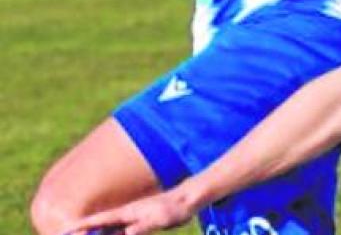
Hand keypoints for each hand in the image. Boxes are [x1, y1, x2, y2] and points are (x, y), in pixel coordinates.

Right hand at [68, 189, 195, 234]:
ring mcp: (130, 219)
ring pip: (105, 230)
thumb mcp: (160, 219)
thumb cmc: (175, 209)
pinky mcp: (137, 224)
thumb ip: (143, 226)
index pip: (97, 220)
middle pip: (97, 226)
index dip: (80, 226)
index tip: (62, 230)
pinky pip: (117, 232)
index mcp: (126, 213)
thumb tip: (127, 234)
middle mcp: (124, 216)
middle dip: (81, 232)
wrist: (188, 200)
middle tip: (63, 234)